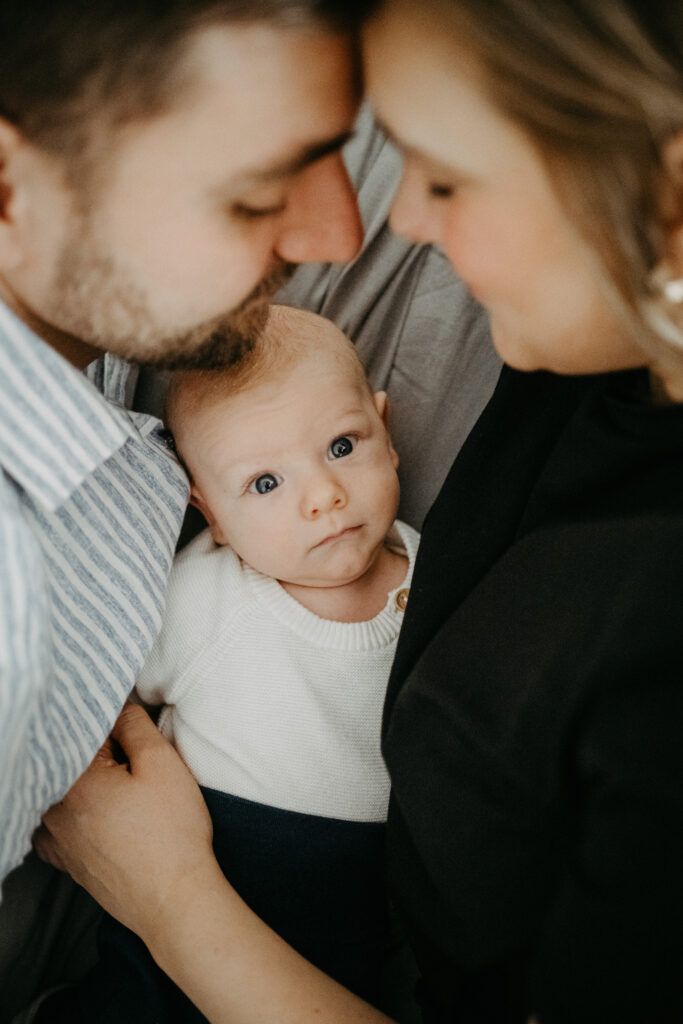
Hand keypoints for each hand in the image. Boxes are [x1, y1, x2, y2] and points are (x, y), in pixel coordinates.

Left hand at [34, 704, 214, 946]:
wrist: (175, 898)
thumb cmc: (172, 831)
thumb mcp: (162, 762)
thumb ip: (134, 725)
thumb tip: (119, 708)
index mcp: (73, 778)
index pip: (83, 730)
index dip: (112, 722)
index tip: (131, 723)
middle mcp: (54, 808)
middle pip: (70, 762)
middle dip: (98, 752)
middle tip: (132, 755)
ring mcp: (57, 839)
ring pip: (61, 792)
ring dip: (84, 782)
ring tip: (119, 783)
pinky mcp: (68, 862)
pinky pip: (55, 827)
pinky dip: (70, 812)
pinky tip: (94, 811)